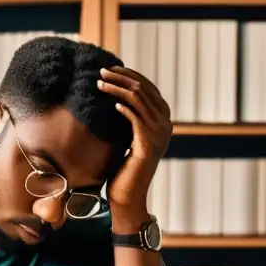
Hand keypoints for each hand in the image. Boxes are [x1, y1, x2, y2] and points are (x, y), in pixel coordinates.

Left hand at [97, 66, 172, 232]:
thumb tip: (117, 97)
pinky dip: (124, 108)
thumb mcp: (128, 138)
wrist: (127, 197)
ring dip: (118, 88)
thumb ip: (130, 119)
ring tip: (100, 83)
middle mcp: (166, 125)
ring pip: (139, 100)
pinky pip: (136, 119)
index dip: (130, 75)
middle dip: (122, 77)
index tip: (110, 69)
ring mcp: (159, 135)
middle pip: (144, 90)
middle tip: (101, 71)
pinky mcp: (148, 145)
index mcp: (163, 120)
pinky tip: (111, 103)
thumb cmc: (123, 169)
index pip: (149, 88)